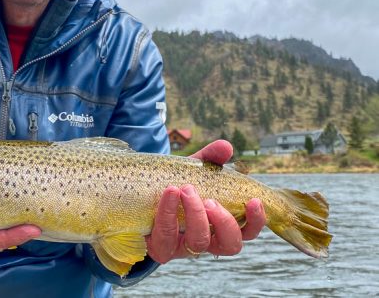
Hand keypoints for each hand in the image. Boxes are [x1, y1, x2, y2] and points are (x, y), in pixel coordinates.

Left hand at [146, 140, 265, 263]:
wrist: (139, 195)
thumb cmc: (175, 185)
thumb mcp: (193, 170)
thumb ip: (209, 158)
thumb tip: (226, 147)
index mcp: (220, 225)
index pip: (247, 232)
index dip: (256, 221)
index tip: (253, 200)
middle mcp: (207, 240)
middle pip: (229, 245)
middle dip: (224, 221)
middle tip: (211, 199)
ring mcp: (183, 247)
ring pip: (199, 243)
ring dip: (196, 215)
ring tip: (186, 189)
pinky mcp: (160, 247)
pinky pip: (166, 237)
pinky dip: (168, 213)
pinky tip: (169, 192)